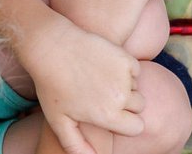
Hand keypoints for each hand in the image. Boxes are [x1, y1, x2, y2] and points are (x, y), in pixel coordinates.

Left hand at [17, 18, 147, 153]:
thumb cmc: (52, 86)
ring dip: (125, 85)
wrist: (52, 47)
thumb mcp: (59, 121)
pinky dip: (125, 69)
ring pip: (137, 87)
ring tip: (100, 80)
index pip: (136, 127)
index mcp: (107, 116)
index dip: (125, 123)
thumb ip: (77, 146)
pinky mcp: (125, 57)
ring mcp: (124, 75)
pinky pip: (134, 69)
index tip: (111, 115)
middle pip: (139, 106)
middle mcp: (120, 97)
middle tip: (102, 95)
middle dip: (127, 104)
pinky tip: (105, 66)